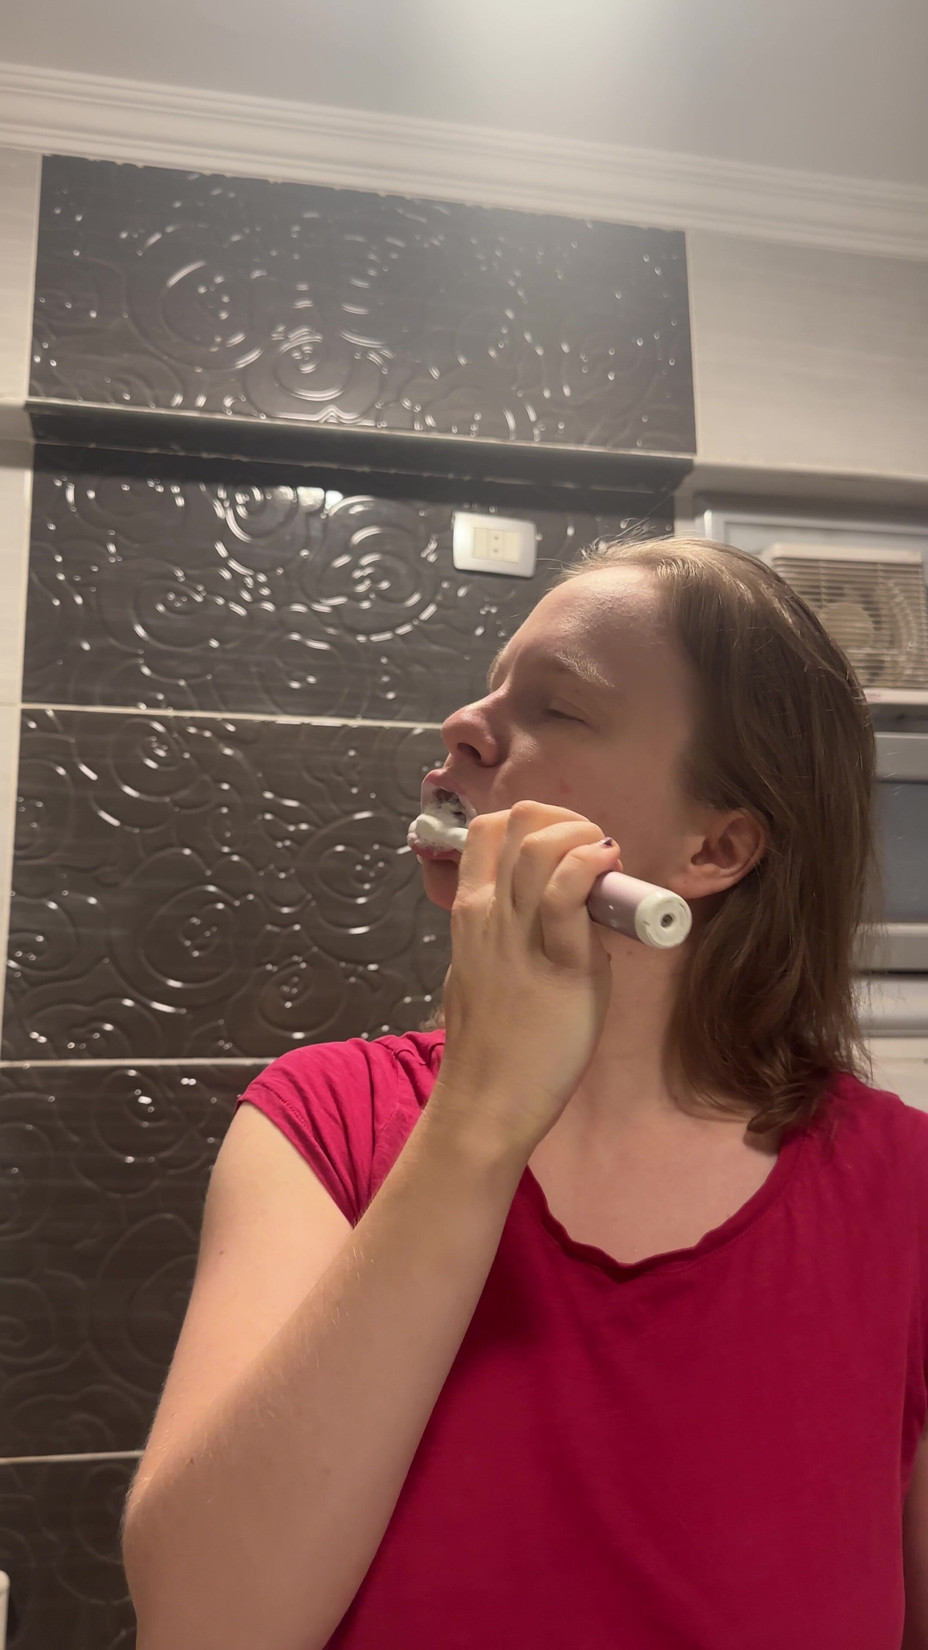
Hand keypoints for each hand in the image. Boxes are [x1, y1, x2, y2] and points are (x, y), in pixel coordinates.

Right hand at [428, 801, 623, 1161]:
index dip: (535, 824)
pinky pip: (568, 892)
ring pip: (541, 845)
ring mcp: (520, 936)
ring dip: (586, 840)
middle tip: (593, 861)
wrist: (487, 1102)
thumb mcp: (484, 970)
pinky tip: (612, 877)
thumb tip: (557, 910)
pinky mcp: (562, 965)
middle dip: (567, 822)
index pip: (487, 829)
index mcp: (470, 912)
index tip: (565, 853)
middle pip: (519, 820)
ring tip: (607, 872)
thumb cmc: (494, 1044)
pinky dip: (593, 868)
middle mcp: (489, 913)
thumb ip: (510, 934)